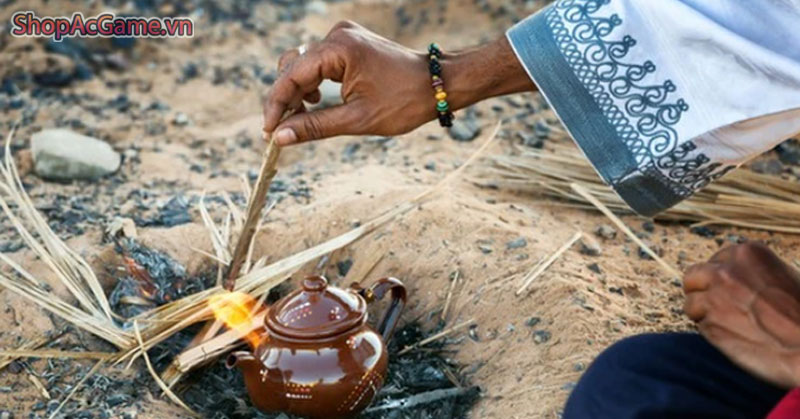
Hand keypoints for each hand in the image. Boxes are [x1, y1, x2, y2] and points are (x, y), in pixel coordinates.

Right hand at [262, 21, 534, 145]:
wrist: (439, 85)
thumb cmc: (405, 102)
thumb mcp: (357, 120)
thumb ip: (315, 127)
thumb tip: (281, 137)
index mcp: (339, 49)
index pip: (292, 75)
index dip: (276, 105)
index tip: (268, 132)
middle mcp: (338, 36)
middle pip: (293, 67)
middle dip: (286, 99)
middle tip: (282, 131)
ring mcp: (344, 36)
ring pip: (303, 63)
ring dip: (299, 92)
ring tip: (302, 118)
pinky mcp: (349, 43)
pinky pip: (318, 61)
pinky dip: (313, 83)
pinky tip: (318, 102)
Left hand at [684, 242, 799, 387]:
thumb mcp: (785, 276)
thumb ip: (752, 271)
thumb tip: (730, 272)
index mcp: (746, 253)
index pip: (714, 261)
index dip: (720, 279)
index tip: (732, 291)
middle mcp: (725, 271)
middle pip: (693, 277)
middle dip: (702, 292)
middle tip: (720, 306)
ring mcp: (714, 297)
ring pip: (691, 303)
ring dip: (705, 314)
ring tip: (733, 324)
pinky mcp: (710, 323)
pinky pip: (700, 325)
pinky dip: (712, 332)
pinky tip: (737, 337)